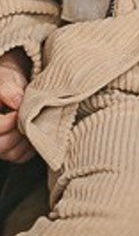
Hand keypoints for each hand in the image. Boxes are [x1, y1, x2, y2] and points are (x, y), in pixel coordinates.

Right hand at [0, 48, 33, 163]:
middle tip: (32, 115)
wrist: (13, 86)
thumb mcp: (6, 78)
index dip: (10, 121)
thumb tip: (17, 102)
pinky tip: (37, 130)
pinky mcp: (9, 151)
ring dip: (28, 138)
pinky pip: (20, 156)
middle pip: (1, 145)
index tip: (22, 109)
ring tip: (35, 120)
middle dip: (20, 130)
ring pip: (12, 153)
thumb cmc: (7, 81)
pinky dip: (31, 146)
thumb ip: (7, 89)